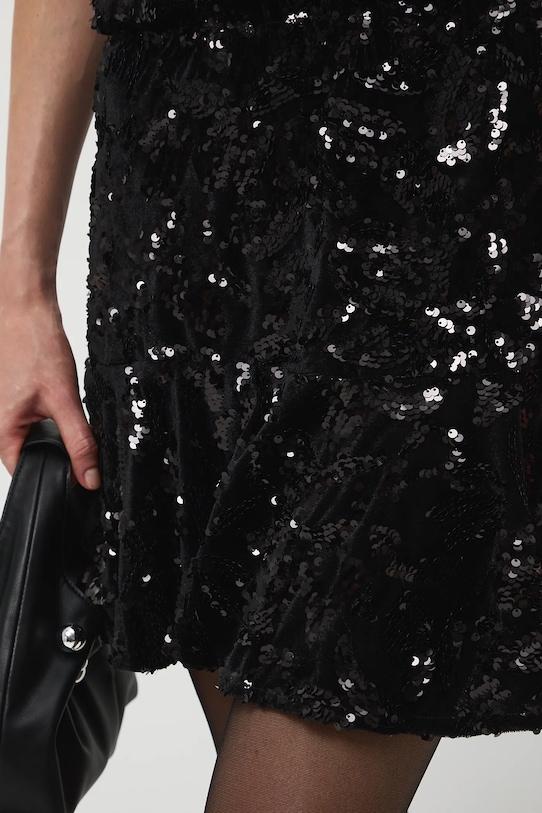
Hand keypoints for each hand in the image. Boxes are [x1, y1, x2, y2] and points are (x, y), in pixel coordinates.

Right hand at [0, 289, 100, 490]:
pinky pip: (33, 417)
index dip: (54, 476)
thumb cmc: (34, 345)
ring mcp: (3, 410)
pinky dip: (49, 411)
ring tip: (55, 398)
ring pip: (35, 435)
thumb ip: (79, 441)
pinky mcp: (13, 398)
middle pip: (32, 454)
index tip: (78, 473)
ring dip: (54, 427)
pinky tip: (52, 391)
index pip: (26, 472)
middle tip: (69, 421)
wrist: (25, 309)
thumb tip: (89, 477)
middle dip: (57, 448)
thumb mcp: (65, 400)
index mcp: (2, 432)